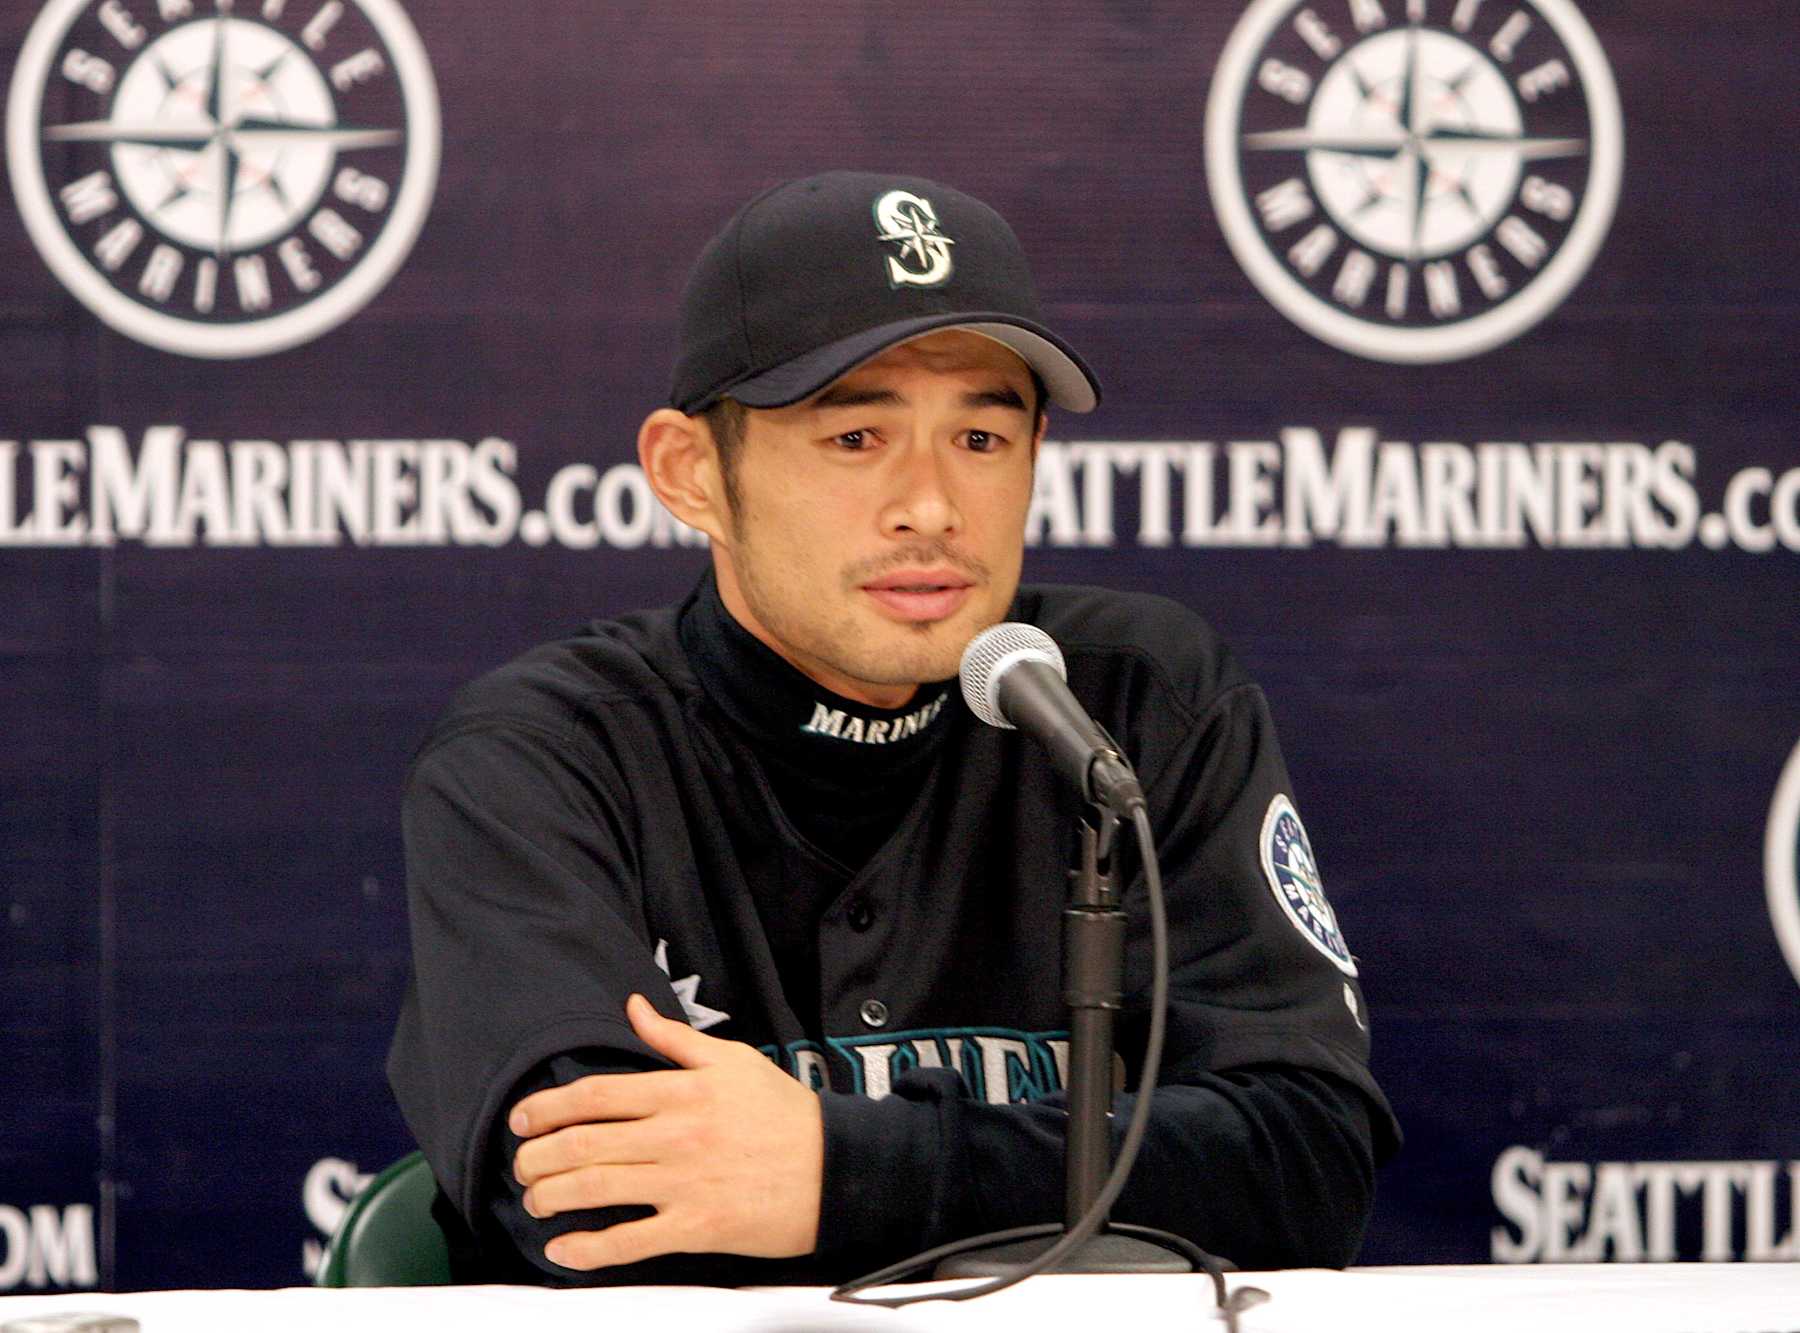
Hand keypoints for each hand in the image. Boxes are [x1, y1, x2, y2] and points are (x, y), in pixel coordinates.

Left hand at [509, 993, 823, 1269]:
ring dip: (550, 1196)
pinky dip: (588, 1249)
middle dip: (536, 1156)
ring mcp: (684, 1183)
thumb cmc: (784, 1113)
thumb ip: (674, 1039)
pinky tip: (562, 1249)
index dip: (546, 1106)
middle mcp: (675, 1134)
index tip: (522, 1118)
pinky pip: (630, 1241)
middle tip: (521, 1165)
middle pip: (583, 1142)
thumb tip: (632, 1008)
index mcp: (681, 1091)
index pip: (595, 1094)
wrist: (835, 1169)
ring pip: (595, 1188)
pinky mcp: (696, 1226)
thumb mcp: (732, 1060)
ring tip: (534, 1200)